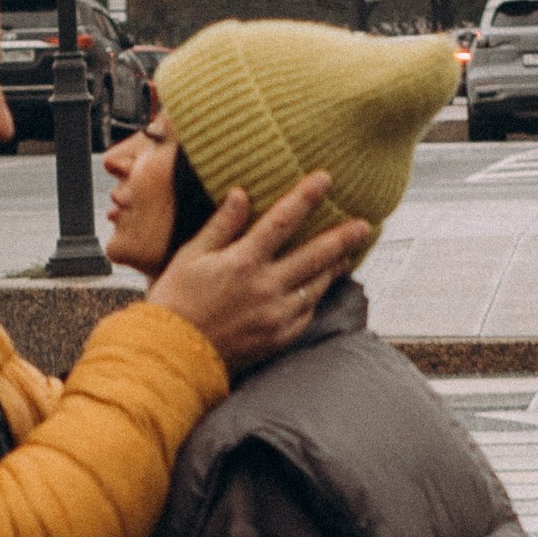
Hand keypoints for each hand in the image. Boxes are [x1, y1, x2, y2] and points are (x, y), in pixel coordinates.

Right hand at [149, 173, 371, 370]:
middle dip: (342, 237)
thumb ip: (221, 226)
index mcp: (243, 262)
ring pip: (317, 285)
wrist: (173, 357)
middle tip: (364, 225)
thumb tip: (241, 194)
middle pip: (315, 255)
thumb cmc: (175, 303)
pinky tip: (321, 287)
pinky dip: (317, 296)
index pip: (282, 221)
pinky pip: (307, 312)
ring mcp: (276, 315)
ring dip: (335, 266)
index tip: (324, 179)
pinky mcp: (278, 338)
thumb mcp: (191, 257)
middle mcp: (266, 287)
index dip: (305, 197)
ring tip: (348, 253)